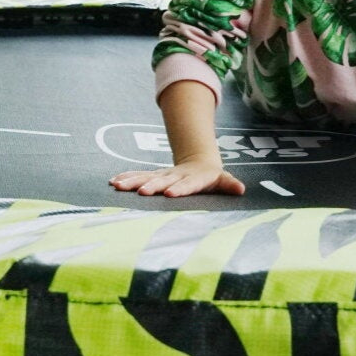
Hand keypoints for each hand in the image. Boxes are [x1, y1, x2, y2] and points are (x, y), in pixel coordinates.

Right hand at [110, 158, 245, 197]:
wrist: (199, 162)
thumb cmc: (212, 177)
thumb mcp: (222, 180)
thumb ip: (229, 185)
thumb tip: (241, 189)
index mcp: (193, 178)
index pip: (187, 184)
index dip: (180, 188)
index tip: (171, 193)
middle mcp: (175, 176)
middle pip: (163, 181)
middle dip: (152, 186)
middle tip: (142, 192)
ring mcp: (163, 175)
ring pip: (147, 177)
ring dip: (133, 181)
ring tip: (118, 186)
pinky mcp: (153, 176)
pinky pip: (138, 176)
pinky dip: (126, 178)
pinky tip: (114, 182)